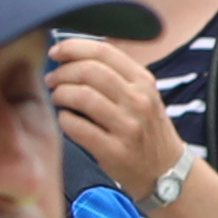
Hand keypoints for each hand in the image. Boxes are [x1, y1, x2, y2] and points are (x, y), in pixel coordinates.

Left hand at [44, 36, 179, 189]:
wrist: (166, 170)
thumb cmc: (147, 129)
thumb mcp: (143, 95)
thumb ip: (115, 75)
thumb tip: (73, 56)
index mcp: (143, 81)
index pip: (104, 52)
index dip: (73, 47)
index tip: (56, 52)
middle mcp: (138, 101)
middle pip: (89, 71)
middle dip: (62, 73)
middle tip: (51, 80)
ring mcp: (128, 127)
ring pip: (82, 97)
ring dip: (61, 95)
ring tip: (58, 99)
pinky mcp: (115, 151)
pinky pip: (78, 127)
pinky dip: (64, 120)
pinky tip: (65, 120)